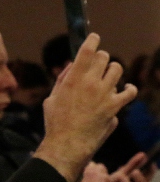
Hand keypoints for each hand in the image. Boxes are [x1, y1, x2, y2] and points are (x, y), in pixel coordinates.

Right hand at [34, 33, 137, 181]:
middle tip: (97, 63)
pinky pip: (130, 91)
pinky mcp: (115, 106)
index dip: (91, 40)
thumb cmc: (55, 122)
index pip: (87, 51)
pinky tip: (125, 89)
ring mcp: (105, 94)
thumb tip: (72, 66)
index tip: (94, 37)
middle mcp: (91, 83)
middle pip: (104, 57)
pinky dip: (129, 88)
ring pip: (117, 69)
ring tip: (106, 78)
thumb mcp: (52, 98)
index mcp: (73, 79)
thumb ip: (62, 80)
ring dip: (112, 71)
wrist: (67, 144)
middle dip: (100, 58)